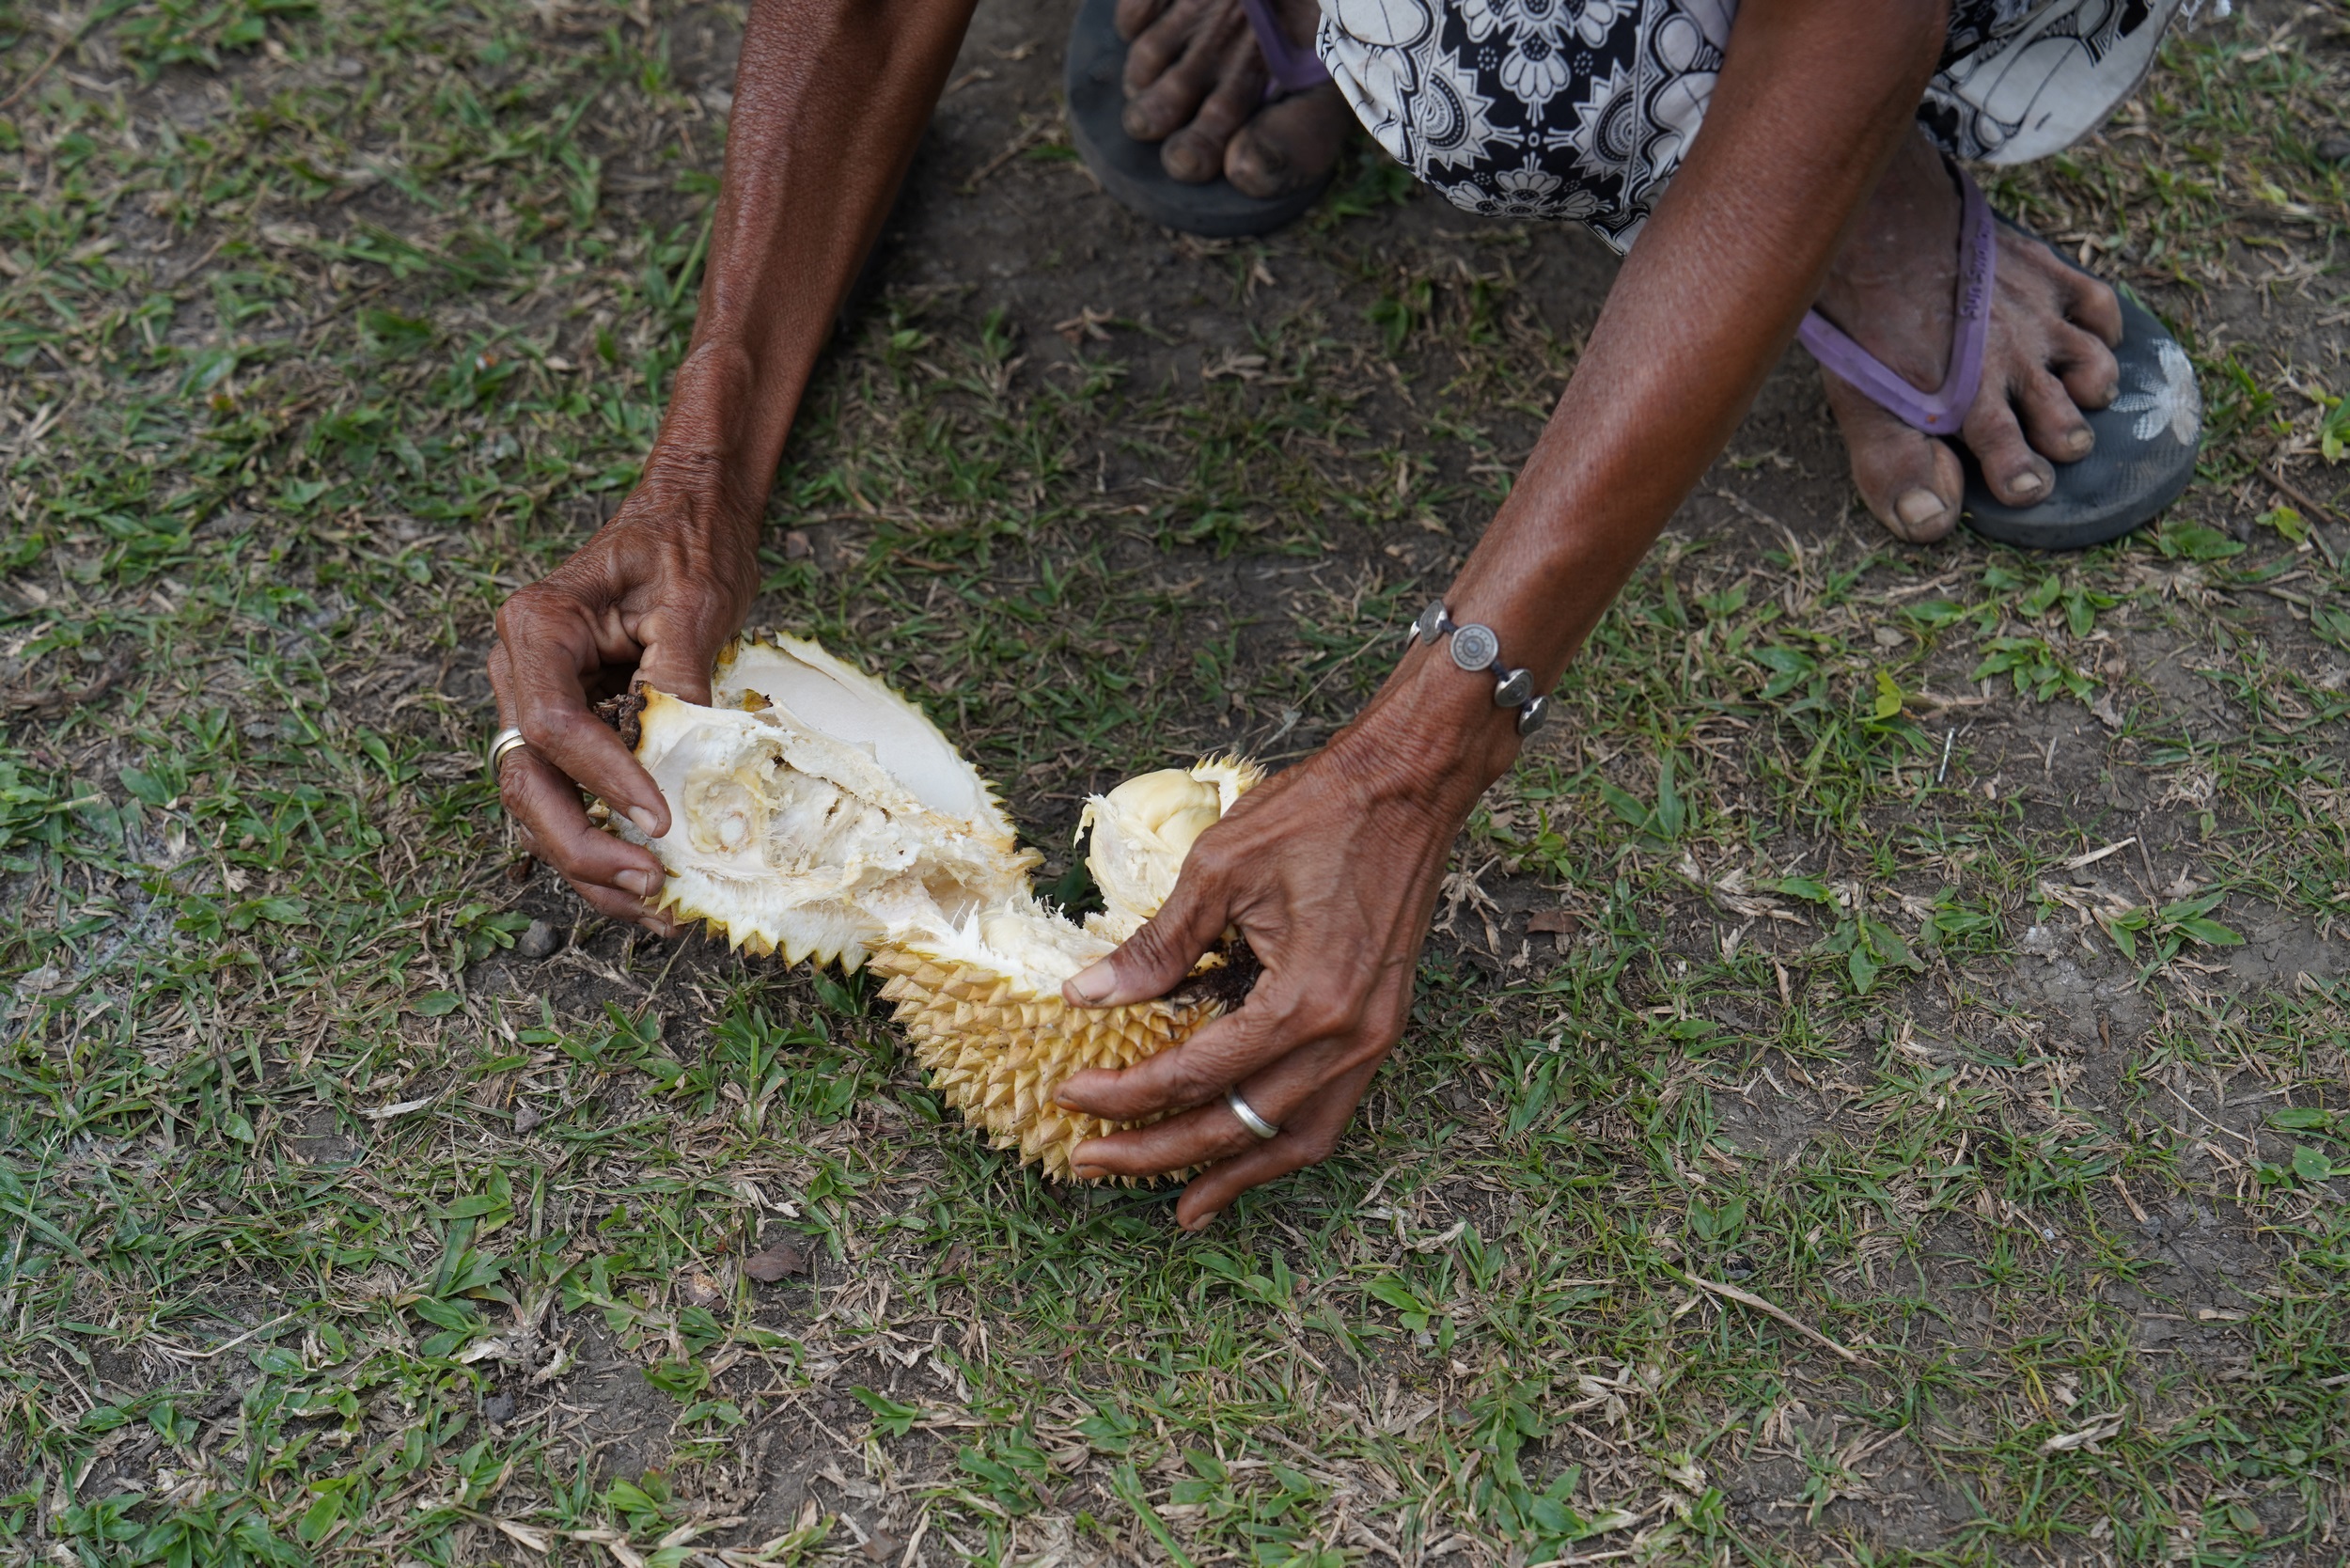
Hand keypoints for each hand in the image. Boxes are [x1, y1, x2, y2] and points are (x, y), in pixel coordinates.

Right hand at [487, 453, 761, 932]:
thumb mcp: (692, 603)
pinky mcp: (569, 732)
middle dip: (582, 845)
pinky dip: (606, 845)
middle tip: (649, 883)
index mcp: (536, 629)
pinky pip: (573, 798)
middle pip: (527, 781)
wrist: (685, 518)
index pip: (552, 725)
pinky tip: (650, 889)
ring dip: (591, 864)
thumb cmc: (687, 546)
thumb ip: (679, 681)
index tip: (660, 821)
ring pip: (542, 805)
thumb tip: (687, 771)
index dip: (602, 780)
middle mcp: (519, 672)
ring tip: (655, 910)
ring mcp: (536, 706)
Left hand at [1053, 663, 1514, 1226]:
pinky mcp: (1379, 1029)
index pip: (1194, 1072)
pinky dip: (1283, 1145)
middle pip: (1238, 1125)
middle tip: (1090, 1163)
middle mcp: (1347, 1037)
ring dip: (1232, 1173)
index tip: (1067, 1095)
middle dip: (1158, 1153)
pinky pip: (1329, 1113)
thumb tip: (1087, 997)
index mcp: (1304, 998)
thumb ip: (1157, 944)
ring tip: (1178, 1205)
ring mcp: (1372, 1039)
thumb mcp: (1219, 868)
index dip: (1123, 1094)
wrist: (1409, 786)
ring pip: (1297, 1140)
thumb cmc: (1319, 813)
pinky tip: (1245, 1154)